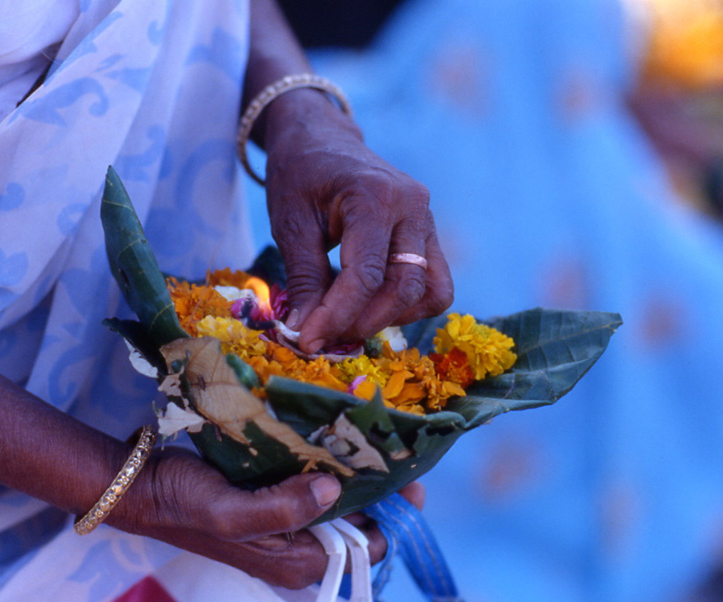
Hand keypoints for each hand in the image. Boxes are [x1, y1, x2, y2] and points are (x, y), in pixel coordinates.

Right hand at [115, 447, 419, 588]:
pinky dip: (328, 463)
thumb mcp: (231, 513)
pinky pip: (314, 483)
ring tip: (372, 436)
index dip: (392, 517)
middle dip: (379, 490)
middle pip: (358, 523)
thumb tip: (338, 490)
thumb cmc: (182, 503)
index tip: (407, 479)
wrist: (141, 485)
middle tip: (393, 448)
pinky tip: (336, 434)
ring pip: (338, 500)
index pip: (367, 550)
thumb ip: (284, 508)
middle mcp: (297, 547)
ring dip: (356, 472)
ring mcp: (286, 521)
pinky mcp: (273, 496)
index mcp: (296, 562)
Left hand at [263, 101, 453, 353]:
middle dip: (364, 321)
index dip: (338, 315)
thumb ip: (304, 279)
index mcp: (375, 195)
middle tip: (326, 336)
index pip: (366, 274)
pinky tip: (368, 306)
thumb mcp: (290, 225)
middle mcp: (413, 206)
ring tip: (348, 320)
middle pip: (406, 287)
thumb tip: (306, 332)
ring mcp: (427, 219)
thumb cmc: (300, 175)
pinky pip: (432, 282)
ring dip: (391, 318)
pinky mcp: (428, 233)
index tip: (309, 341)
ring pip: (430, 290)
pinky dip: (405, 305)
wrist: (320, 139)